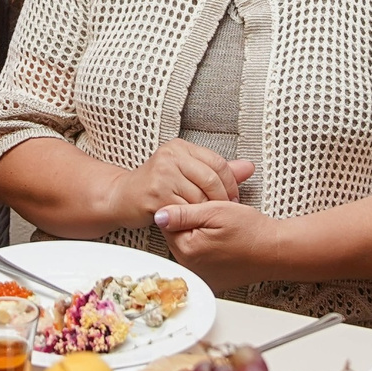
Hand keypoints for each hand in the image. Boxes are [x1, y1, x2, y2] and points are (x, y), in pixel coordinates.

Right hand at [107, 140, 251, 228]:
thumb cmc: (157, 186)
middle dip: (223, 199)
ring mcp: (161, 175)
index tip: (234, 198)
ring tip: (208, 218)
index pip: (217, 163)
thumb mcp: (187, 173)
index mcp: (179, 147)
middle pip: (211, 179)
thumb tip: (249, 167)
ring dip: (207, 212)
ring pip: (199, 197)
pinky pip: (185, 210)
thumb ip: (217, 171)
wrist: (122, 198)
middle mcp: (170, 157)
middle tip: (225, 211)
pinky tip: (192, 223)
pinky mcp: (155, 195)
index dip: (231, 183)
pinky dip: (193, 219)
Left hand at [153, 198, 280, 290]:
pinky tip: (222, 245)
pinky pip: (199, 260)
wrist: (275, 251)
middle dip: (190, 224)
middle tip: (214, 220)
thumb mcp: (216, 212)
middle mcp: (191, 267)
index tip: (201, 207)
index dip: (185, 209)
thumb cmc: (252, 231)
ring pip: (188, 247)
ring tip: (220, 233)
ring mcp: (201, 276)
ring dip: (198, 237)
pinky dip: (207, 251)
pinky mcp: (211, 280)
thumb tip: (159, 214)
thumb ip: (183, 213)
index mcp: (188, 249)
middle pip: (176, 236)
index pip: (168, 222)